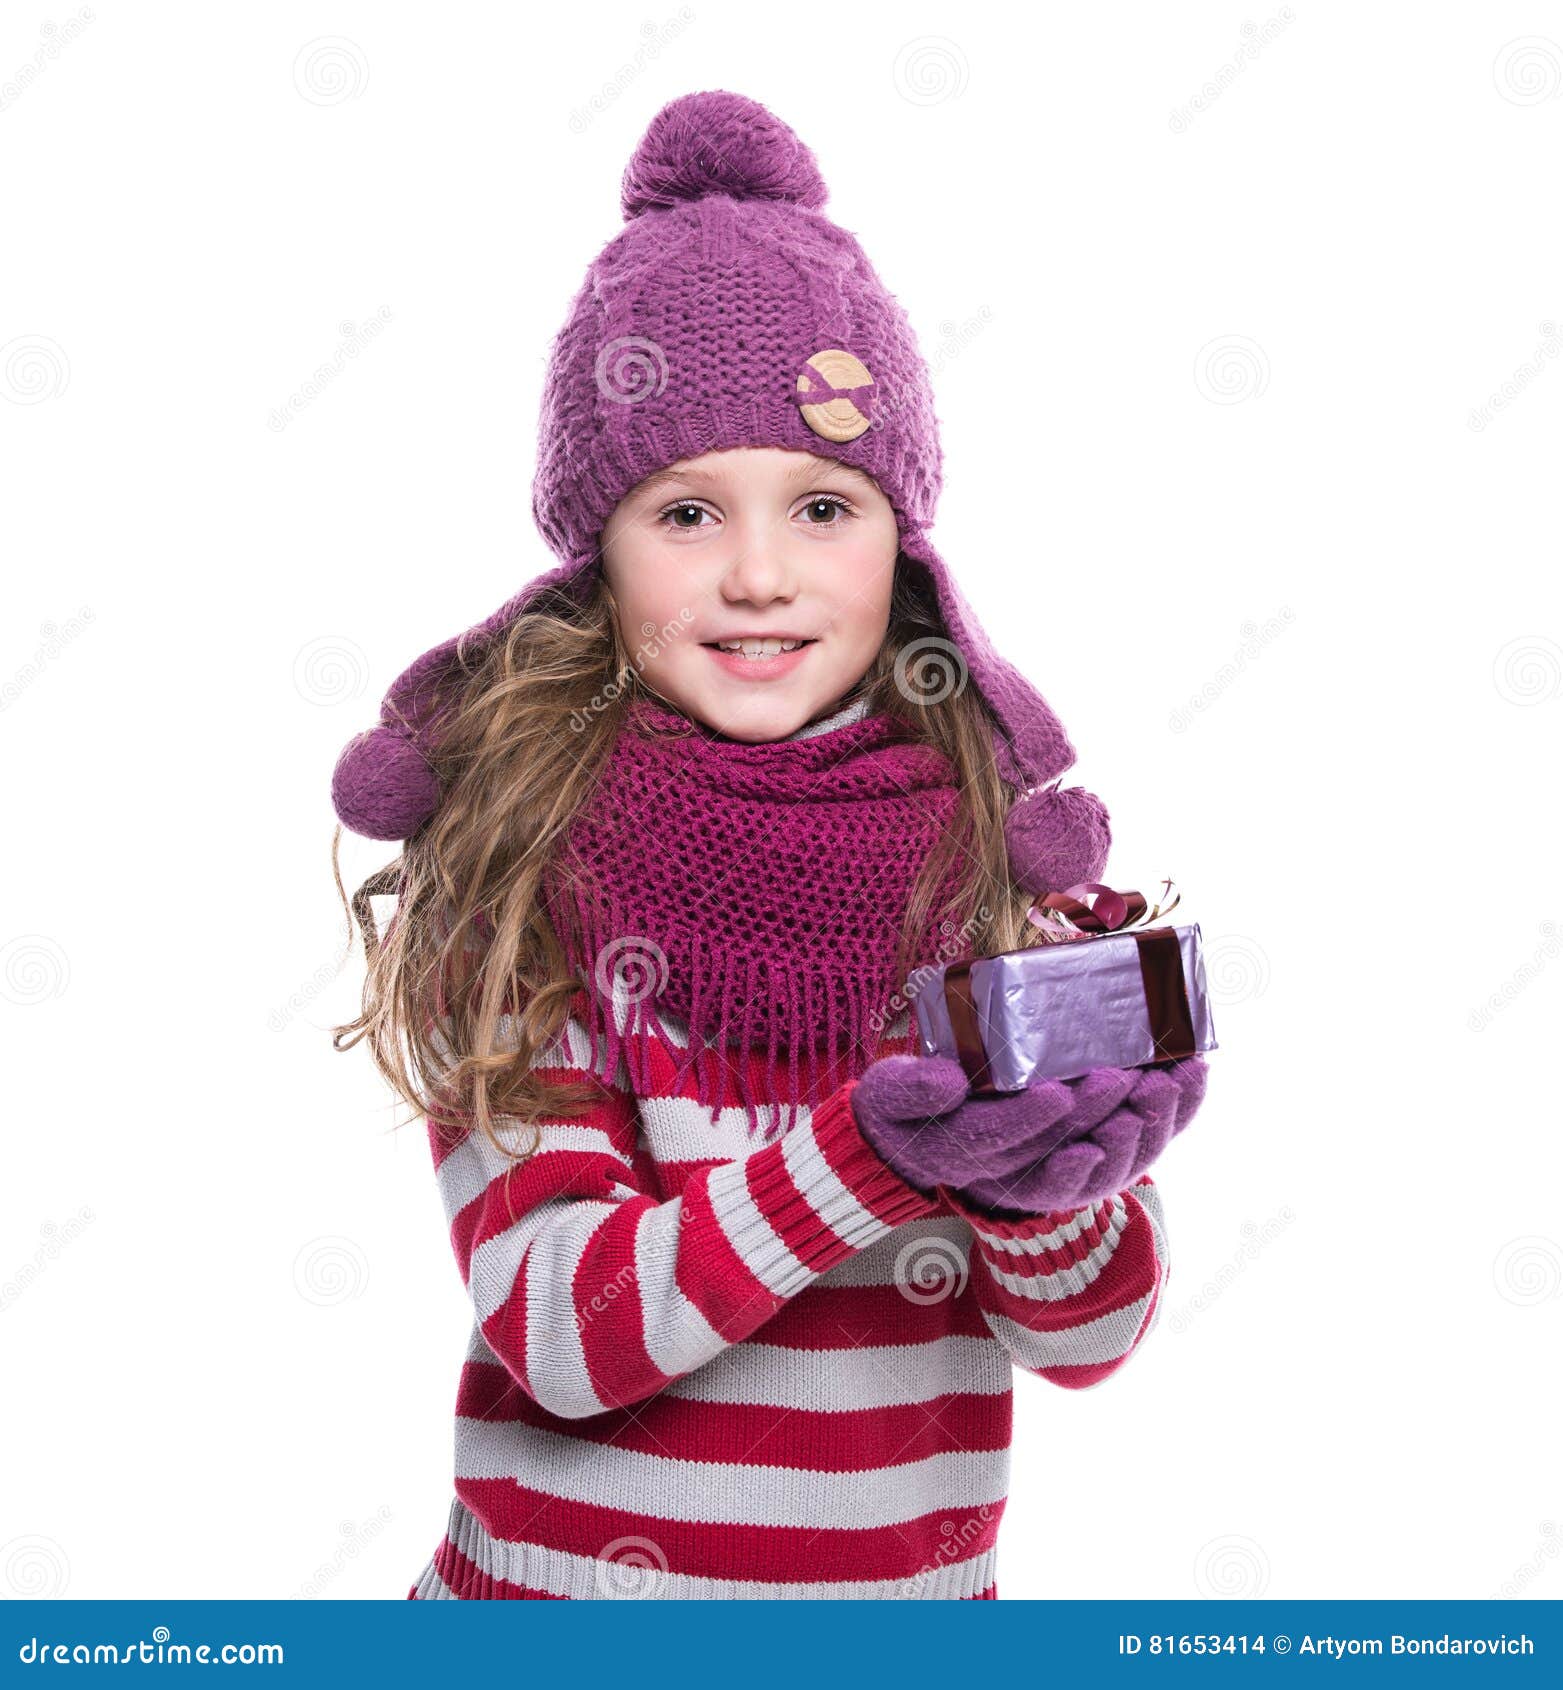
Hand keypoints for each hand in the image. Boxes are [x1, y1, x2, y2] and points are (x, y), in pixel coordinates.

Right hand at [851, 1052, 1207, 1215]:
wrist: (924, 1141)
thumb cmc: (909, 1106)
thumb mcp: (891, 1095)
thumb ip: (911, 1087)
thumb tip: (947, 1080)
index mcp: (963, 1152)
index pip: (999, 1142)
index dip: (1030, 1123)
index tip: (1057, 1093)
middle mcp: (1014, 1174)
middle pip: (1064, 1154)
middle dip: (1098, 1117)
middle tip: (1123, 1077)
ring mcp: (1056, 1169)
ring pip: (1110, 1163)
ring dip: (1142, 1127)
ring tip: (1164, 1083)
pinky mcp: (1089, 1155)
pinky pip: (1136, 1149)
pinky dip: (1167, 1119)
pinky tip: (1191, 1076)